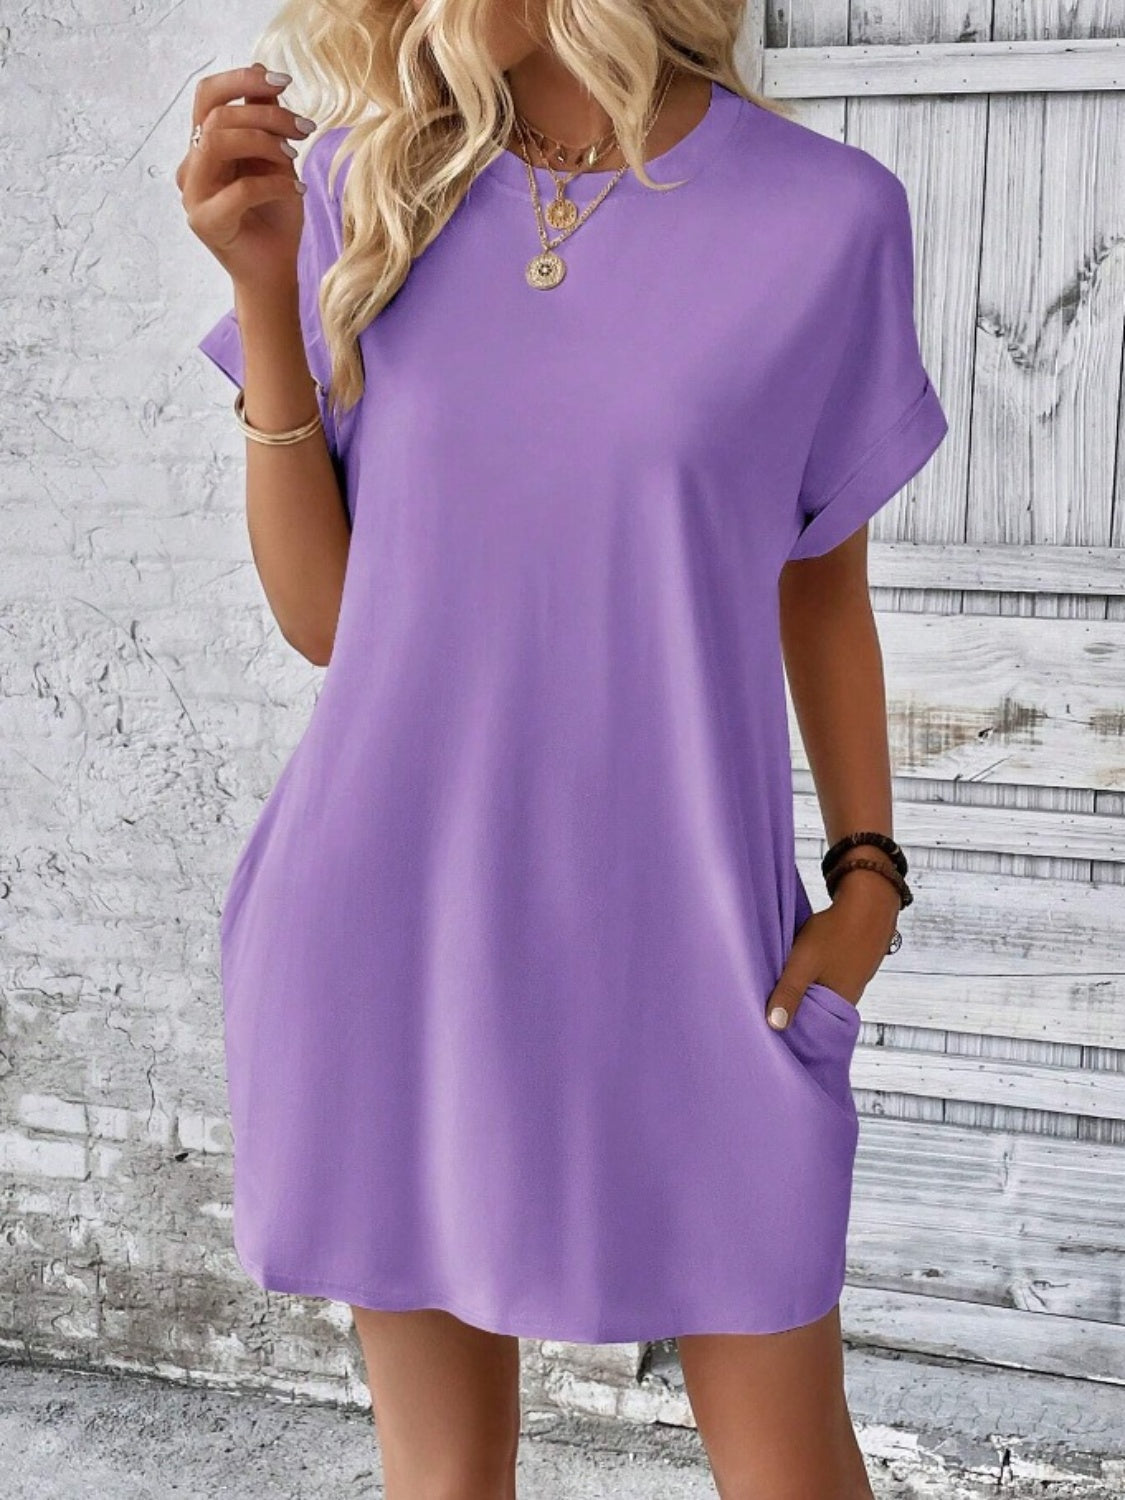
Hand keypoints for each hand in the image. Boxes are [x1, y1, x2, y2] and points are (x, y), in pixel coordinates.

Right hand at [177, 62, 316, 296]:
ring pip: (217, 142)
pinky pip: (240, 189)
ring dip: (264, 142)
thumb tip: (262, 74)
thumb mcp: (276, 160)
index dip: (241, 78)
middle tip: (304, 128)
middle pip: (216, 115)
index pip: (207, 96)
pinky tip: (299, 192)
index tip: (283, 81)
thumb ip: (265, 122)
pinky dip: (275, 185)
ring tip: (295, 157)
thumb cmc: (275, 217)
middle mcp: (192, 167)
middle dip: (266, 114)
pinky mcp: (205, 221)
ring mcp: (193, 195)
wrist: (274, 271)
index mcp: (203, 147)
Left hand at [765, 868, 898, 1029]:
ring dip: (802, 987)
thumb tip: (775, 1026)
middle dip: (794, 1006)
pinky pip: (825, 976)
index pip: (811, 1027)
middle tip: (769, 1000)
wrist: (868, 901)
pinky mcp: (849, 963)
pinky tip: (801, 963)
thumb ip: (790, 993)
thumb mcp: (804, 963)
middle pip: (815, 1010)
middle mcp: (848, 996)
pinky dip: (812, 973)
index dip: (791, 1026)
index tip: (769, 1022)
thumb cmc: (837, 932)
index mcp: (839, 1003)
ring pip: (819, 991)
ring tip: (781, 981)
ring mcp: (850, 979)